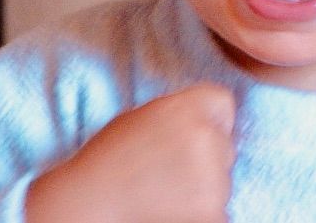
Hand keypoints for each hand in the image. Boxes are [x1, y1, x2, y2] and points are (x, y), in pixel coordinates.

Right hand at [26, 83, 236, 222]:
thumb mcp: (141, 118)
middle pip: (225, 143)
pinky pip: (218, 209)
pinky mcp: (215, 213)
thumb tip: (206, 120)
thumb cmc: (107, 162)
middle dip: (207, 156)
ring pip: (222, 179)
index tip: (195, 135)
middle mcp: (205, 137)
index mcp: (185, 108)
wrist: (90, 206)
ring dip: (204, 187)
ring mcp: (214, 178)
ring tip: (163, 193)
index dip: (209, 119)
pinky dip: (200, 213)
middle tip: (169, 170)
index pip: (223, 102)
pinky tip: (171, 211)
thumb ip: (178, 113)